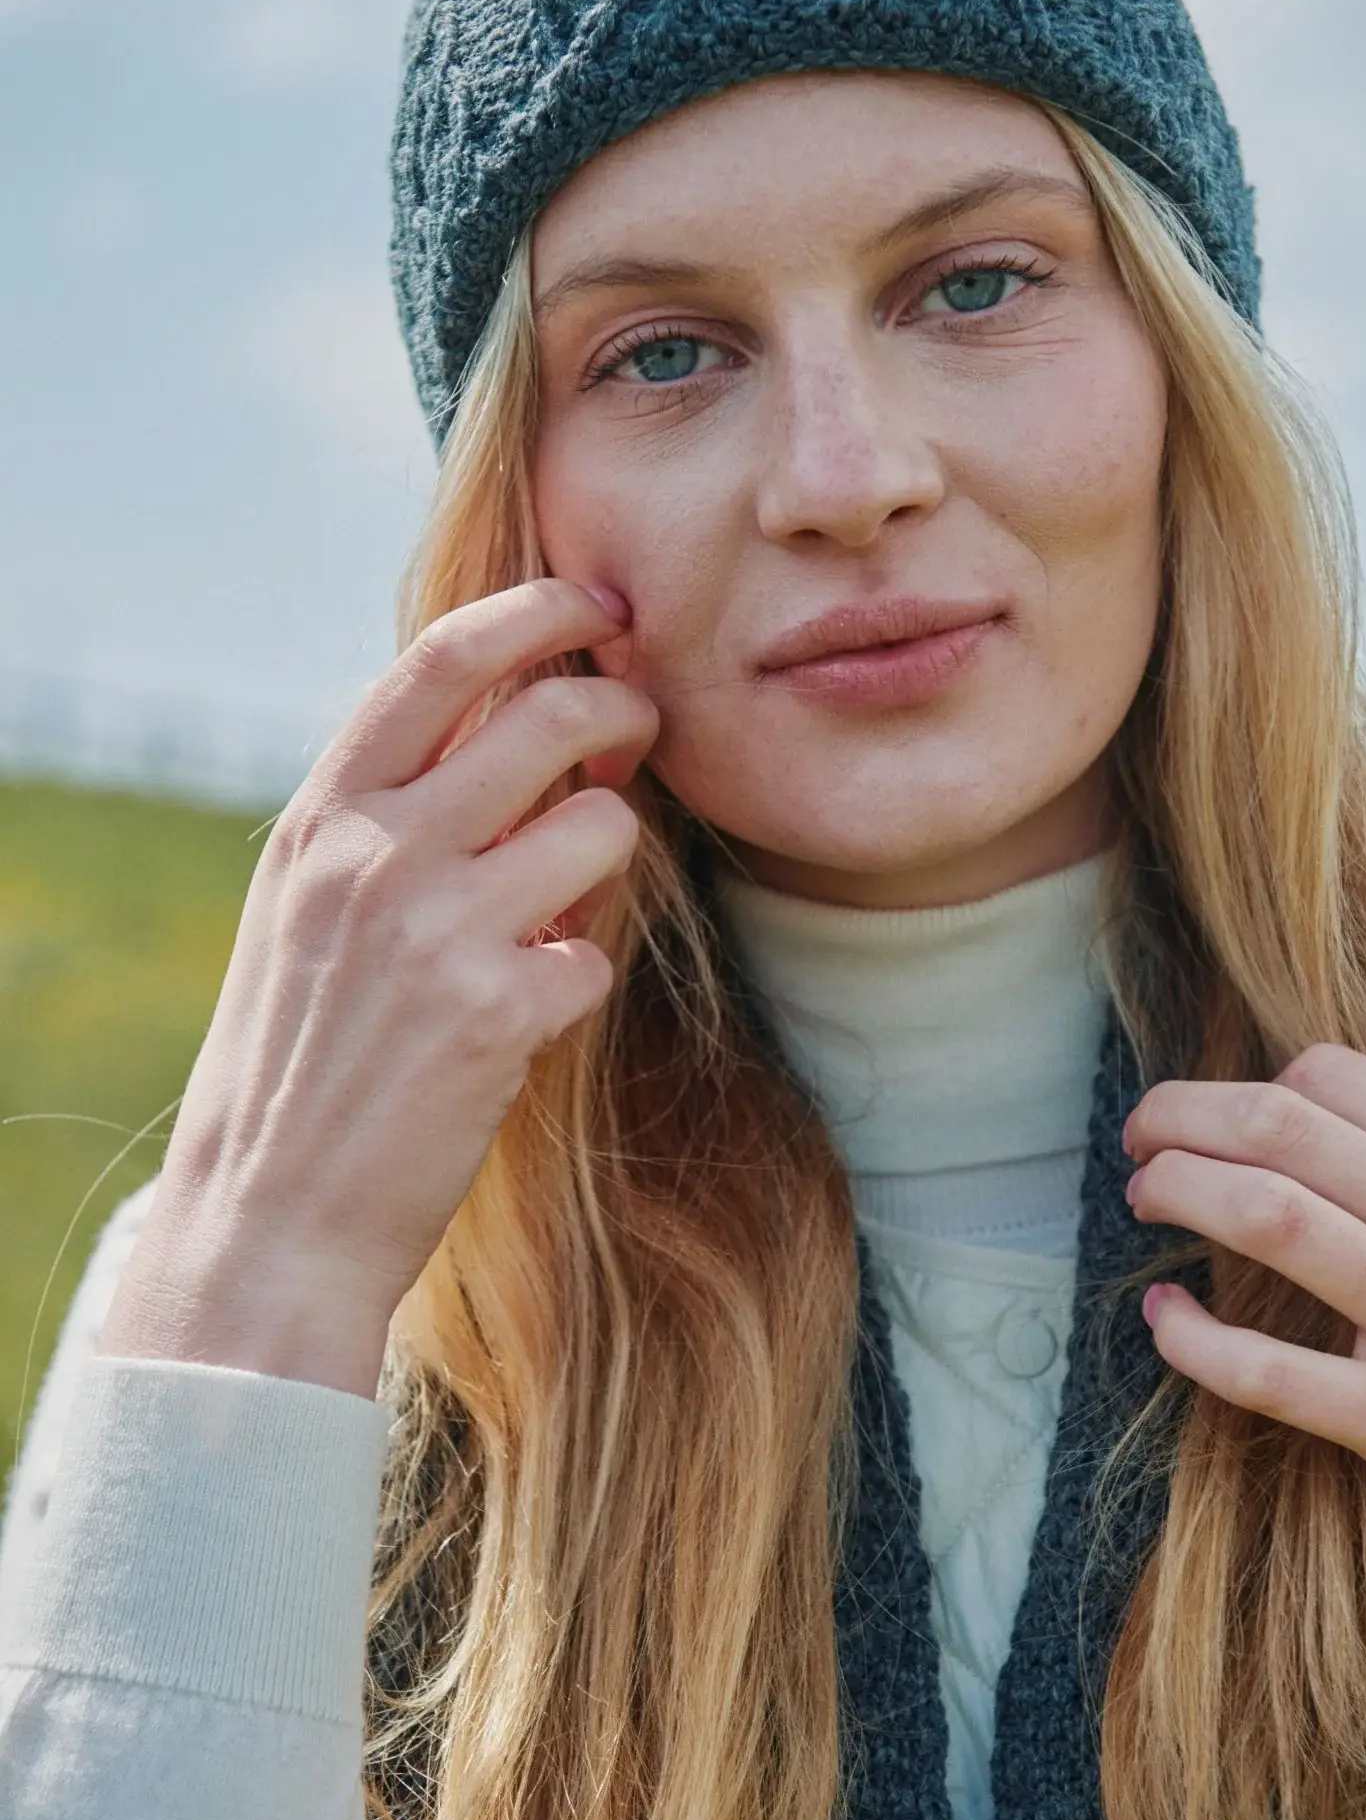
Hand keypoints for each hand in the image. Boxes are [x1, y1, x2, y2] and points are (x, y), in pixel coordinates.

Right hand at [100, 578, 656, 1397]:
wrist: (270, 1210)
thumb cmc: (301, 1053)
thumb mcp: (307, 906)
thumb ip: (387, 814)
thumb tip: (506, 721)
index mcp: (323, 817)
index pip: (440, 659)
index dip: (535, 612)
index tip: (596, 609)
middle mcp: (376, 854)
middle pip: (551, 717)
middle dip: (621, 710)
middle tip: (639, 733)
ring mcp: (439, 931)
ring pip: (605, 825)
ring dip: (613, 854)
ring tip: (566, 902)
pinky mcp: (499, 1014)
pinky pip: (601, 947)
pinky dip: (583, 972)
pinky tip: (535, 1008)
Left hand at [1123, 1044, 1365, 1731]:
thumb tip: (1341, 1126)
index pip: (1334, 1077)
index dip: (1245, 1087)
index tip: (1209, 1118)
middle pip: (1282, 1125)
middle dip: (1182, 1117)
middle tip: (1140, 1140)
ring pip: (1268, 1215)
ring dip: (1178, 1192)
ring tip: (1143, 1200)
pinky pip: (1270, 1373)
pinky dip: (1193, 1339)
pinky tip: (1163, 1320)